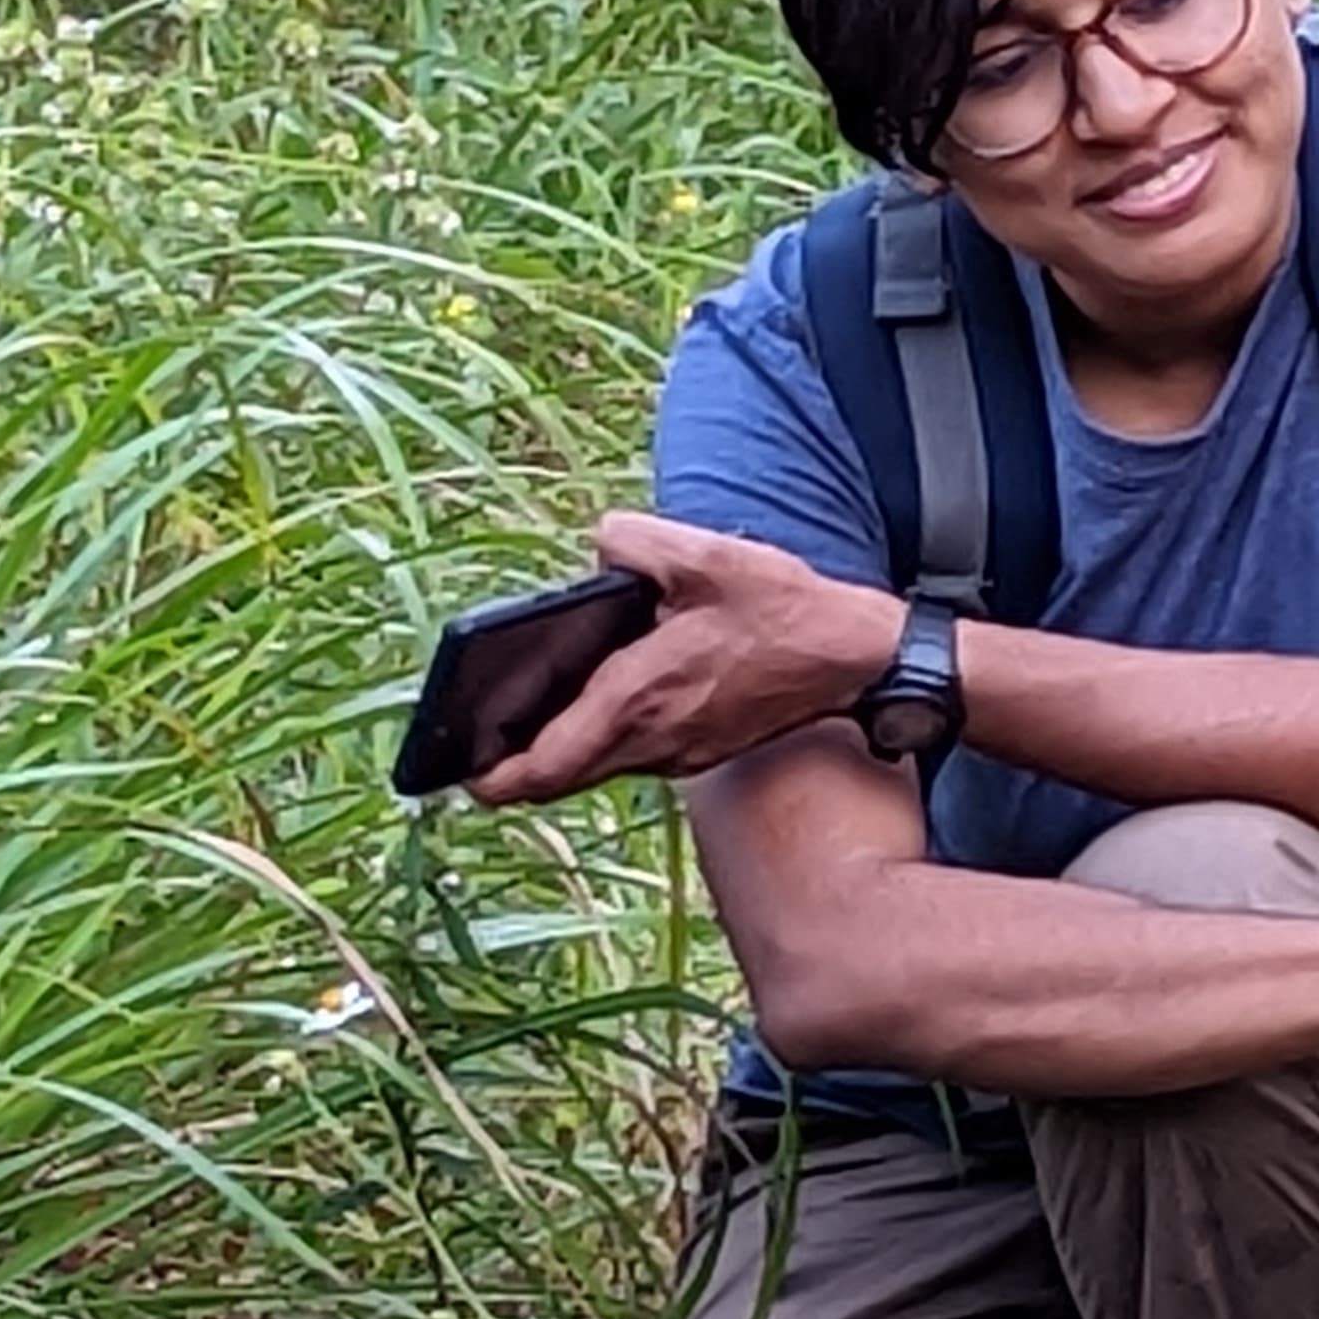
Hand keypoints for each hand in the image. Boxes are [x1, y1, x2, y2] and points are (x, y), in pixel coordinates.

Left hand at [467, 511, 902, 806]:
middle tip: (475, 752)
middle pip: (563, 775)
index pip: (548, 762)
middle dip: (516, 768)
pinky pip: (634, 753)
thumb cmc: (783, 610)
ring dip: (559, 750)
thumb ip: (634, 541)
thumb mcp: (704, 555)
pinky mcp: (701, 749)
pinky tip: (600, 700)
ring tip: (525, 719)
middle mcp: (653, 739)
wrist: (855, 657)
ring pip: (598, 765)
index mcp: (638, 697)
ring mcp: (679, 752)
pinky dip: (603, 737)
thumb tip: (599, 546)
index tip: (462, 777)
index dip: (498, 776)